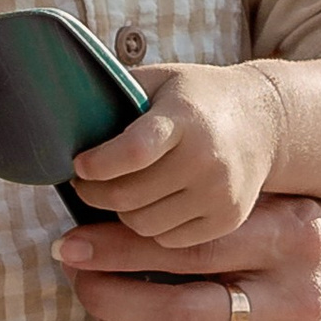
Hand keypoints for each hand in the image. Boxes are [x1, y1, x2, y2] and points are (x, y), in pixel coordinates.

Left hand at [55, 192, 320, 320]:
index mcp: (291, 236)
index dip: (114, 249)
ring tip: (105, 319)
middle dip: (111, 300)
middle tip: (80, 279)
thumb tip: (105, 193)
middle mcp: (298, 301)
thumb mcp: (265, 186)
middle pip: (180, 317)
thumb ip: (204, 193)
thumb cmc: (288, 211)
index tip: (71, 245)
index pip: (185, 248)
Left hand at [68, 62, 287, 248]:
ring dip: (118, 214)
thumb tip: (56, 109)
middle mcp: (207, 158)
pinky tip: (146, 207)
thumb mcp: (160, 80)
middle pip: (130, 196)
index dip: (99, 163)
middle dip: (94, 194)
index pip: (135, 151)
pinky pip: (168, 240)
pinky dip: (149, 228)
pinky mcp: (227, 219)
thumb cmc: (195, 98)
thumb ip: (116, 92)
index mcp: (185, 117)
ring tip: (113, 196)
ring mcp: (220, 193)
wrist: (264, 122)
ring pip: (143, 225)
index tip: (78, 165)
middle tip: (82, 185)